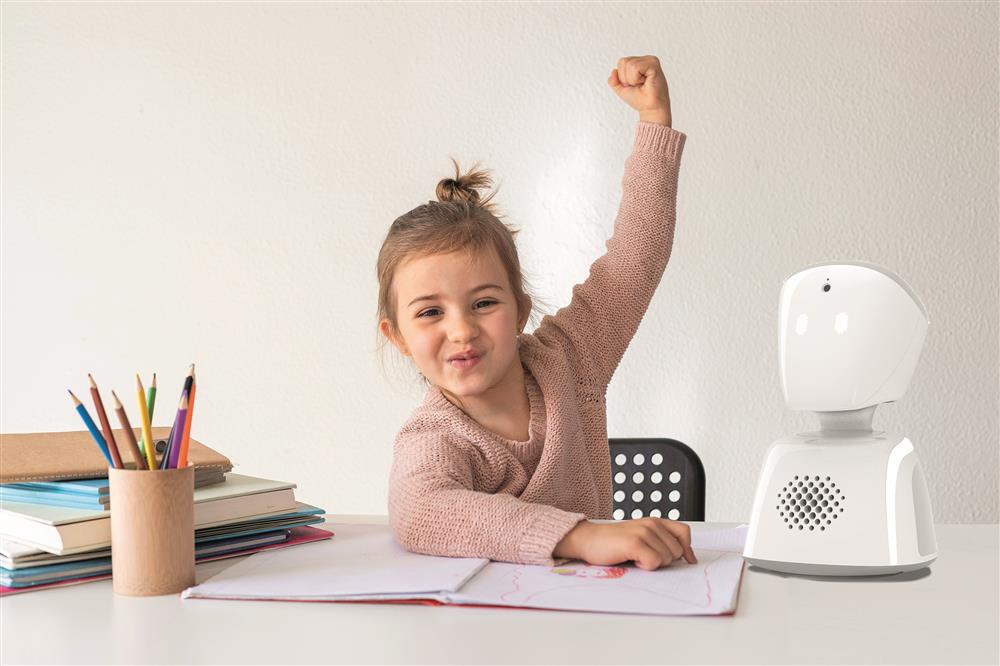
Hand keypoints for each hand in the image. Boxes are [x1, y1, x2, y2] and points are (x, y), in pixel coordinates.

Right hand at [554, 518, 696, 569]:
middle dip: (665, 560)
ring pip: (666, 559)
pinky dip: (644, 567)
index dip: (686, 549)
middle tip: (645, 557)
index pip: (684, 532)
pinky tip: (633, 560)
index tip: (686, 560)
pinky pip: (654, 562)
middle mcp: (651, 524)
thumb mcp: (641, 537)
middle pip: (677, 551)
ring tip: (636, 558)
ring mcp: (644, 532)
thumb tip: (683, 557)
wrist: (588, 540)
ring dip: (653, 564)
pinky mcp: (635, 542)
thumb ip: (660, 541)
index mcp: (654, 521)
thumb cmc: (612, 542)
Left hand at [607, 55, 671, 125]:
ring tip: (642, 84)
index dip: (622, 77)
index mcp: (639, 63)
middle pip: (623, 61)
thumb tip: (613, 71)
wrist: (651, 109)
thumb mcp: (621, 90)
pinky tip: (645, 82)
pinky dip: (636, 79)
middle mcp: (645, 59)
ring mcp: (650, 60)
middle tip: (638, 85)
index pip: (621, 62)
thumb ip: (614, 81)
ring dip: (632, 79)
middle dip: (625, 78)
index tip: (634, 85)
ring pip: (629, 64)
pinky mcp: (654, 64)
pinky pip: (635, 67)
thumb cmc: (640, 99)